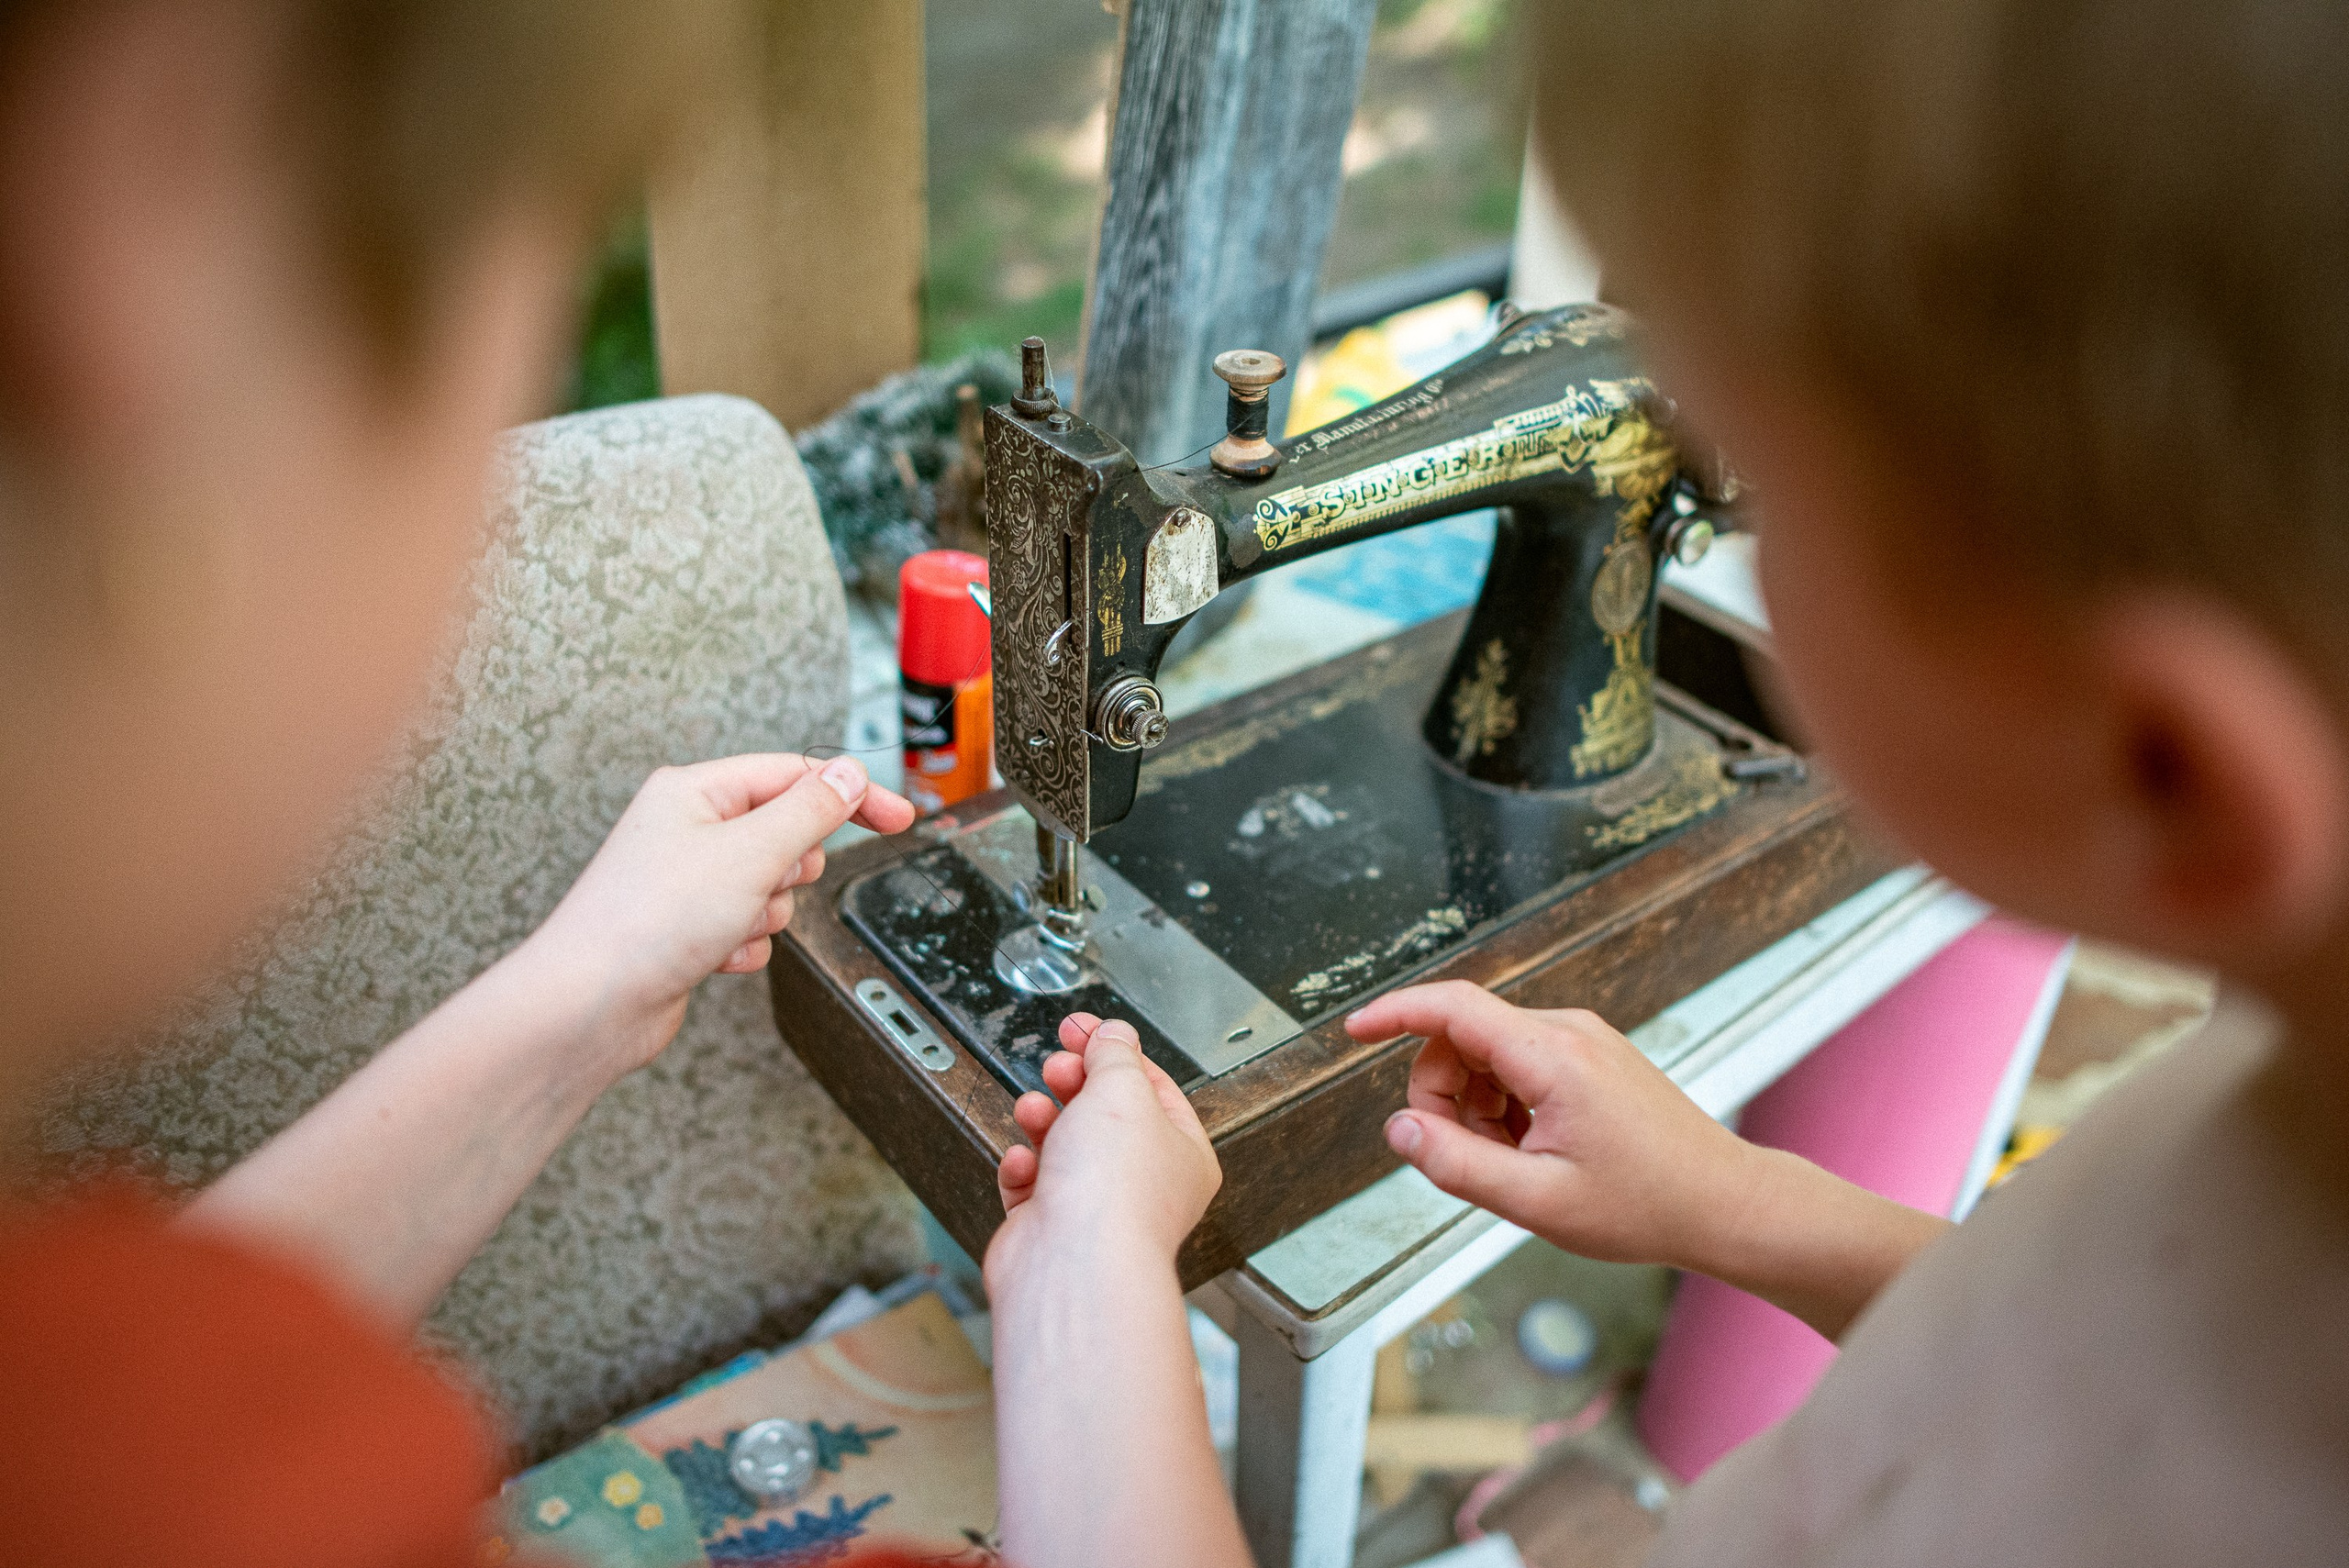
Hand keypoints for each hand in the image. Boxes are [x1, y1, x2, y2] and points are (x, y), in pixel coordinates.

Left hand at [527, 753, 914, 1079]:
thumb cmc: (648, 923)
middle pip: (784, 833)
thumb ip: (810, 811)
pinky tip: (714, 956)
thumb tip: (848, 775)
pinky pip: (748, 927)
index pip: (792, 774)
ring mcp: (685, 880)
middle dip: (789, 869)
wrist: (590, 1006)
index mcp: (694, 791)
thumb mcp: (750, 854)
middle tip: (764, 885)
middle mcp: (686, 829)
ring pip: (770, 886)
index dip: (850, 795)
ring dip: (765, 913)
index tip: (898, 819)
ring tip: (728, 926)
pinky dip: (744, 944)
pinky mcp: (686, 927)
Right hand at [986, 1014, 1221, 1286]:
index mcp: (1183, 1153)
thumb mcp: (1122, 1092)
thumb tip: (1114, 1034)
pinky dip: (1023, 1169)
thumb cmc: (1114, 1192)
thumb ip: (1115, 1055)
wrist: (1072, 1266)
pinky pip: (1033, 1185)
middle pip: (1106, 1114)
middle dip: (1075, 1084)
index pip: (1152, 1087)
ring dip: (1044, 1121)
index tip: (1081, 1028)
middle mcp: (1145, 1185)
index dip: (1114, 1051)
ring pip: (1065, 1147)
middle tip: (1057, 1066)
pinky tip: (1023, 1162)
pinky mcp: (1052, 1230)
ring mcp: (1097, 1209)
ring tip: (1034, 1110)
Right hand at [1346, 980, 1762, 1270]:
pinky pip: (1521, 1065)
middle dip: (1443, 1095)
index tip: (1352, 1030)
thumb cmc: (1646, 1206)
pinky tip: (1536, 1153)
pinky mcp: (1593, 1057)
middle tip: (1468, 1160)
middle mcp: (1569, 1031)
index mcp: (1553, 1057)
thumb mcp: (1538, 1202)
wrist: (1726, 1205)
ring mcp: (1585, 1040)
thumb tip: (1399, 1129)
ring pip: (1489, 1054)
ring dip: (1477, 1107)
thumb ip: (1457, 1165)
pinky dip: (1507, 1106)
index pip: (1452, 1007)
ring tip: (1515, 1167)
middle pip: (1463, 1037)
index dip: (1393, 1013)